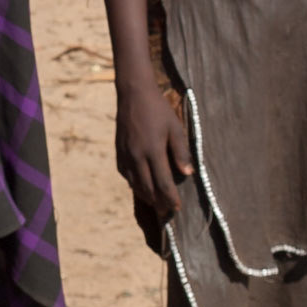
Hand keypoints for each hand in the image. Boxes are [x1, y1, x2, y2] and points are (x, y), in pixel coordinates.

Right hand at [114, 68, 193, 217]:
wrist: (133, 94)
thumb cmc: (158, 109)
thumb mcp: (175, 127)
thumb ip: (181, 151)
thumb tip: (188, 174)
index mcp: (153, 150)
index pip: (163, 183)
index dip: (170, 198)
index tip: (177, 209)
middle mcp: (137, 156)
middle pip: (148, 189)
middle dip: (158, 203)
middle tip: (167, 212)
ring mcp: (125, 155)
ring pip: (135, 185)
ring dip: (146, 197)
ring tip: (156, 204)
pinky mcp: (119, 152)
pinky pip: (126, 175)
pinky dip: (134, 185)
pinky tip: (142, 187)